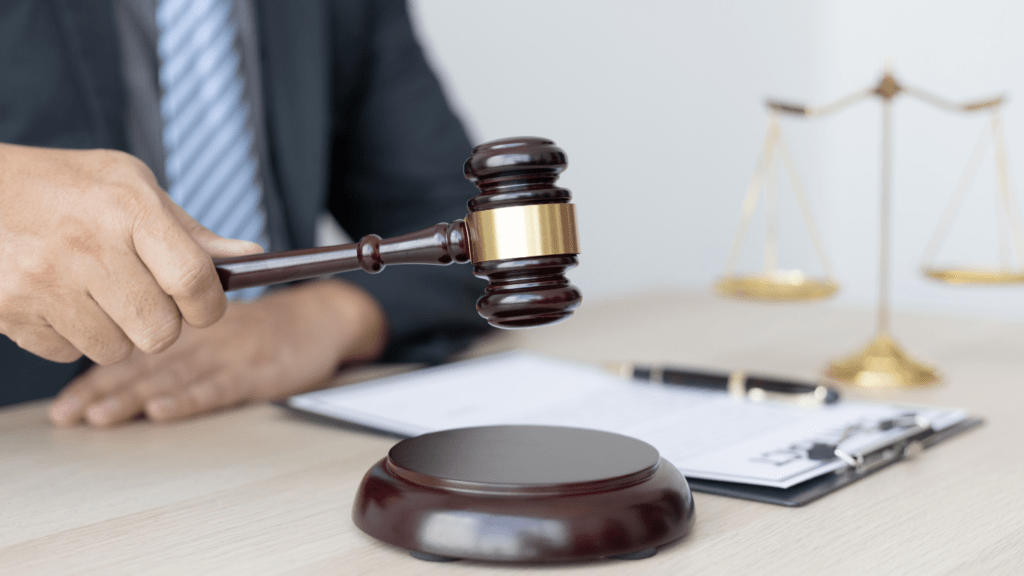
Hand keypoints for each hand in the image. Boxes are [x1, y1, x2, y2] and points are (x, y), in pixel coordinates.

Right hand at [0, 143, 262, 364]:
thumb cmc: (65, 186)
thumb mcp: (130, 186)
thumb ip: (190, 231)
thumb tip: (253, 257)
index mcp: (127, 208)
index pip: (194, 280)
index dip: (209, 306)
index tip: (204, 306)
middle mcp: (87, 245)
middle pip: (160, 332)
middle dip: (163, 325)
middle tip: (146, 300)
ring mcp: (43, 281)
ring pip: (115, 351)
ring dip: (116, 333)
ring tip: (96, 293)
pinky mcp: (9, 310)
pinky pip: (67, 354)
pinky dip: (71, 336)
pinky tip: (58, 298)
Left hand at [48, 279, 386, 425]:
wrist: (322, 318)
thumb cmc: (267, 327)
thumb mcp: (220, 320)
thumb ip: (176, 335)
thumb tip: (122, 358)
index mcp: (190, 328)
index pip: (134, 351)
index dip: (97, 375)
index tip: (67, 400)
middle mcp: (204, 338)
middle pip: (146, 366)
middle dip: (102, 391)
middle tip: (69, 413)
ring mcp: (230, 355)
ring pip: (174, 377)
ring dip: (134, 398)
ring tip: (101, 416)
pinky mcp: (257, 371)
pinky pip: (218, 386)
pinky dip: (189, 399)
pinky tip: (163, 410)